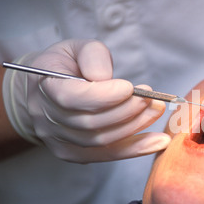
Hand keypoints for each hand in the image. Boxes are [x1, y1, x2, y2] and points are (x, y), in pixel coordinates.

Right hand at [3, 39, 170, 162]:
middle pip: (91, 123)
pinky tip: (159, 142)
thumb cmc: (66, 66)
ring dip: (135, 127)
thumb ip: (93, 56)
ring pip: (102, 141)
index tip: (130, 87)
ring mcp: (60, 141)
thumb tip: (106, 77)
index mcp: (44, 88)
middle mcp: (47, 119)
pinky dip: (136, 149)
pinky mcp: (75, 154)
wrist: (47, 90)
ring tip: (156, 110)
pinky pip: (109, 155)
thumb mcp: (76, 48)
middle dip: (127, 110)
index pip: (72, 98)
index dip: (104, 96)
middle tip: (152, 98)